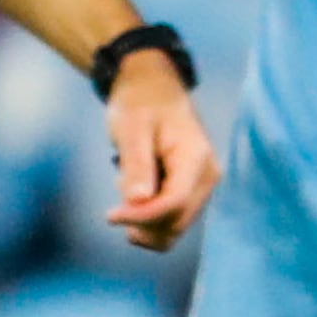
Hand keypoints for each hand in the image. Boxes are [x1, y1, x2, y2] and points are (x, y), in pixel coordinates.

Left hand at [102, 54, 220, 249]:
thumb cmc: (140, 102)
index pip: (173, 203)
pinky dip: (149, 217)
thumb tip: (139, 201)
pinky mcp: (191, 192)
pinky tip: (135, 194)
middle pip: (176, 221)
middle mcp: (206, 177)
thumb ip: (137, 164)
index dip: (141, 216)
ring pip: (174, 227)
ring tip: (127, 188)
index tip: (110, 216)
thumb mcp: (132, 128)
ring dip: (144, 223)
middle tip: (112, 208)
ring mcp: (202, 186)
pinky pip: (171, 219)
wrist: (152, 89)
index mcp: (196, 158)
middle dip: (141, 223)